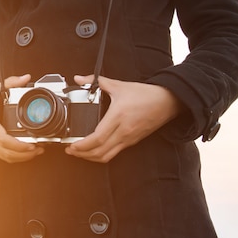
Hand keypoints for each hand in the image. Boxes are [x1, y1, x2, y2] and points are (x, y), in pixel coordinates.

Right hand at [0, 74, 44, 162]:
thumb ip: (10, 83)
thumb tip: (25, 78)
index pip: (4, 139)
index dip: (19, 146)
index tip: (32, 145)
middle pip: (6, 153)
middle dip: (24, 155)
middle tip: (37, 149)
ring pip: (3, 157)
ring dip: (20, 158)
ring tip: (33, 152)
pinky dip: (12, 156)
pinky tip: (21, 153)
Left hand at [65, 75, 180, 162]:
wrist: (167, 101)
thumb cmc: (145, 94)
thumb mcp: (118, 85)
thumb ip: (96, 81)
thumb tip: (79, 79)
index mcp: (118, 116)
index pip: (97, 138)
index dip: (82, 145)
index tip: (72, 145)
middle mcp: (123, 131)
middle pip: (100, 151)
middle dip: (82, 154)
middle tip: (70, 150)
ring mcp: (129, 138)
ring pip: (107, 156)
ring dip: (91, 158)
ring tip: (79, 153)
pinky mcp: (132, 141)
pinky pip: (114, 153)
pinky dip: (102, 155)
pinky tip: (94, 150)